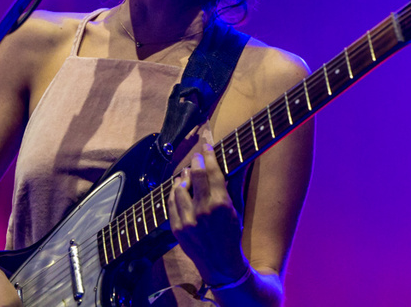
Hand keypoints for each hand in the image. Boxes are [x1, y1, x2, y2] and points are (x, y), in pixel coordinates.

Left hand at [168, 144, 249, 286]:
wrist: (222, 266)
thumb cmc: (233, 235)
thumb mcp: (238, 209)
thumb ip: (235, 183)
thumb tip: (239, 160)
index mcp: (221, 204)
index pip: (212, 170)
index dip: (208, 153)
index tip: (206, 144)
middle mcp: (203, 210)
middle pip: (195, 174)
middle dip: (196, 160)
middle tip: (198, 154)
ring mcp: (188, 220)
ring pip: (179, 187)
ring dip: (184, 177)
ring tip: (188, 172)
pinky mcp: (177, 229)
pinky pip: (171, 203)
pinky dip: (174, 193)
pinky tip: (179, 188)